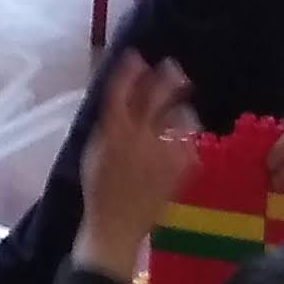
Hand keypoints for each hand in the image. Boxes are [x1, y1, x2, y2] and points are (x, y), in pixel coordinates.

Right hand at [71, 54, 200, 283]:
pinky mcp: (179, 169)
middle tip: (172, 67)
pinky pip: (189, 141)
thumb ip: (107, 121)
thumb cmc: (99, 189)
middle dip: (166, 78)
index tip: (136, 56)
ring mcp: (163, 153)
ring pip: (178, 117)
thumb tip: (121, 96)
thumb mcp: (94, 151)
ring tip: (180, 103)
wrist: (116, 227)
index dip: (129, 70)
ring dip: (179, 106)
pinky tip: (182, 134)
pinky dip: (186, 134)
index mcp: (112, 133)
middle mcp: (139, 138)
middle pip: (156, 97)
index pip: (121, 91)